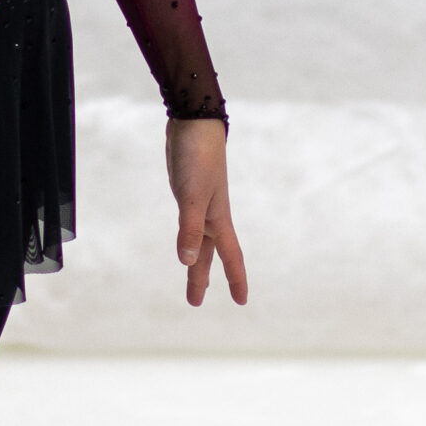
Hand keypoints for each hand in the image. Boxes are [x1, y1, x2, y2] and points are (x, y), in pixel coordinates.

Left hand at [166, 118, 247, 308]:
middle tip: (195, 303)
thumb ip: (189, 228)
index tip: (241, 302)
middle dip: (202, 278)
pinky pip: (190, 223)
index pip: (230, 256)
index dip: (236, 280)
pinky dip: (188, 236)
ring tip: (188, 277)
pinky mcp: (187, 192)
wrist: (195, 122)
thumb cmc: (197, 157)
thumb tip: (186, 261)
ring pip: (198, 240)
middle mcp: (211, 214)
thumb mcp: (191, 195)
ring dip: (194, 260)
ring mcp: (199, 203)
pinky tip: (183, 237)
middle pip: (207, 254)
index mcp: (218, 218)